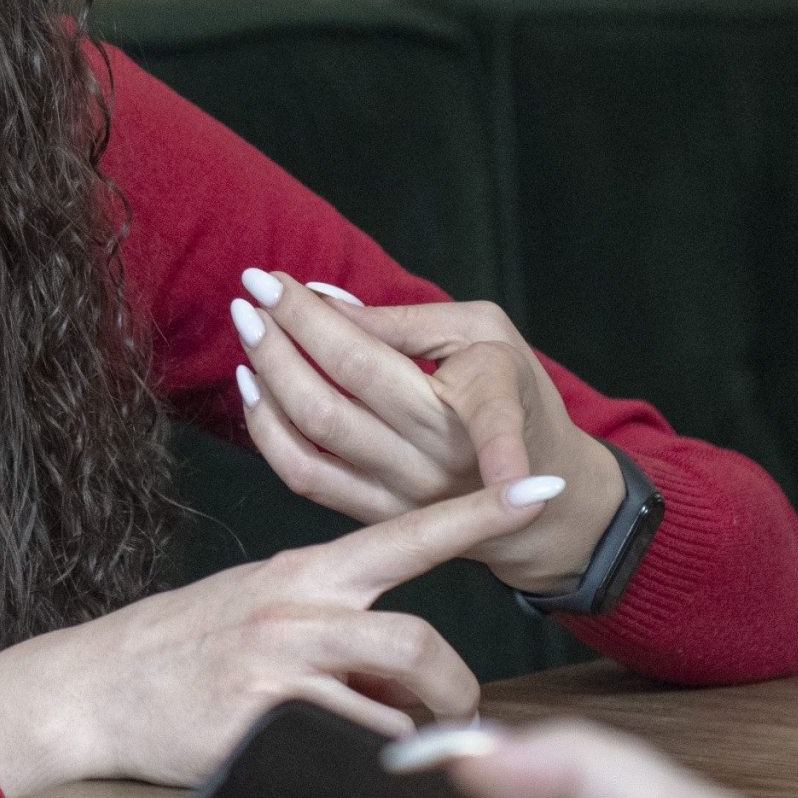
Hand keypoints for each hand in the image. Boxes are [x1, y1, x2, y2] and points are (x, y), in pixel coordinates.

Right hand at [0, 481, 558, 793]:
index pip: (407, 533)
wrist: (95, 685)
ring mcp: (278, 663)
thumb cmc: (182, 647)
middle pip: (421, 639)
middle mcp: (298, 607)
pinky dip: (368, 760)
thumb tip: (402, 672)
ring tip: (401, 746)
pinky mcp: (258, 716)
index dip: (478, 513)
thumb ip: (335, 621)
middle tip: (450, 718)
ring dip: (418, 729)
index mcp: (307, 572)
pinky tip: (345, 761)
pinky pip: (350, 744)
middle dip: (455, 690)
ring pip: (396, 694)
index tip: (540, 490)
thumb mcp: (261, 606)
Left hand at [230, 273, 625, 593]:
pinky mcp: (377, 517)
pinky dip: (266, 432)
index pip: (373, 363)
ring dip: (265, 380)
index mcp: (466, 405)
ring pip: (308, 441)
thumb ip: (406, 321)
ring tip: (249, 329)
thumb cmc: (517, 396)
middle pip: (328, 402)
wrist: (548, 503)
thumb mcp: (485, 336)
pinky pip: (304, 478)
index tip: (272, 280)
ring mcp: (400, 497)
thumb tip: (324, 300)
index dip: (315, 323)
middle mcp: (429, 458)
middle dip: (276, 341)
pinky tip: (253, 388)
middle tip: (249, 293)